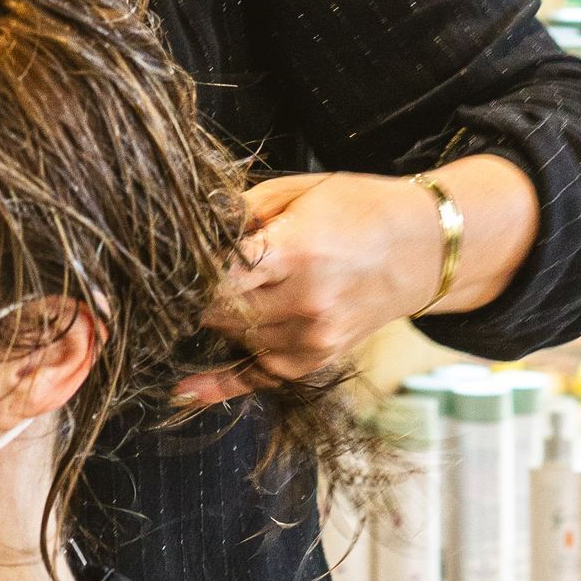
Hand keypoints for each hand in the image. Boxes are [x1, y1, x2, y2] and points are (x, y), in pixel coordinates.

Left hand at [177, 154, 539, 406]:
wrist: (423, 247)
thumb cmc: (357, 207)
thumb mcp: (296, 191)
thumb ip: (240, 211)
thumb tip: (191, 222)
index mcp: (296, 250)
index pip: (219, 272)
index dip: (185, 268)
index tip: (157, 260)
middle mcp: (305, 301)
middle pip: (221, 309)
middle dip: (190, 295)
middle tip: (163, 281)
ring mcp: (314, 337)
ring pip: (236, 339)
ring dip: (213, 320)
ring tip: (196, 298)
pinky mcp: (318, 359)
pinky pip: (261, 378)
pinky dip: (222, 383)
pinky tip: (185, 389)